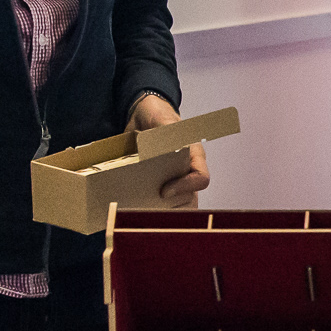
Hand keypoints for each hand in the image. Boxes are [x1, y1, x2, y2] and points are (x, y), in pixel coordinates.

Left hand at [130, 93, 208, 207]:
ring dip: (158, 210)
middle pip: (189, 198)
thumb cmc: (158, 115)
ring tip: (139, 215)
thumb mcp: (162, 120)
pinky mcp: (157, 183)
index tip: (163, 191)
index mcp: (194, 156)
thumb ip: (166, 129)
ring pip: (174, 203)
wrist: (142, 116)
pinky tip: (129, 208)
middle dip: (172, 208)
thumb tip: (165, 146)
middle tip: (150, 212)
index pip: (201, 178)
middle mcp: (186, 171)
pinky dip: (146, 206)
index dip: (186, 187)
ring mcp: (172, 179)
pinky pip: (158, 200)